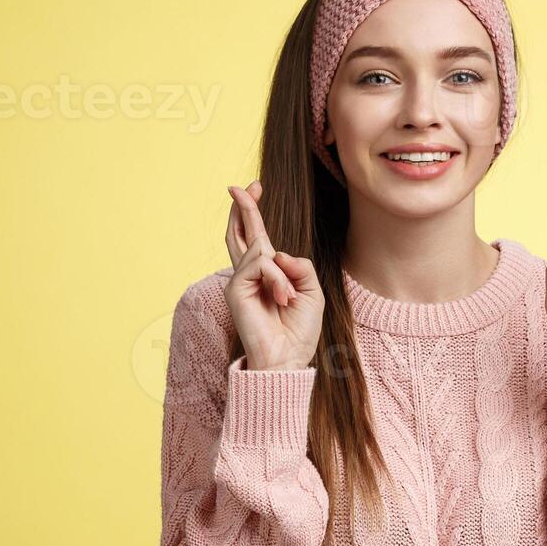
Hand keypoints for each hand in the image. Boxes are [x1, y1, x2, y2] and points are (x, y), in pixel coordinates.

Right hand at [224, 181, 322, 370]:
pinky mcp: (235, 289)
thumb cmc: (299, 331)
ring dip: (282, 276)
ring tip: (288, 301)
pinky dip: (276, 280)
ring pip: (261, 251)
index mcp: (267, 275)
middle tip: (239, 186)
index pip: (256, 237)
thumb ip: (298, 265)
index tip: (253, 187)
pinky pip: (260, 265)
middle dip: (243, 208)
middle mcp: (249, 275)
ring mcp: (240, 281)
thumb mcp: (311, 291)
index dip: (252, 212)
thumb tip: (275, 252)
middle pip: (240, 233)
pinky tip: (282, 300)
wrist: (287, 360)